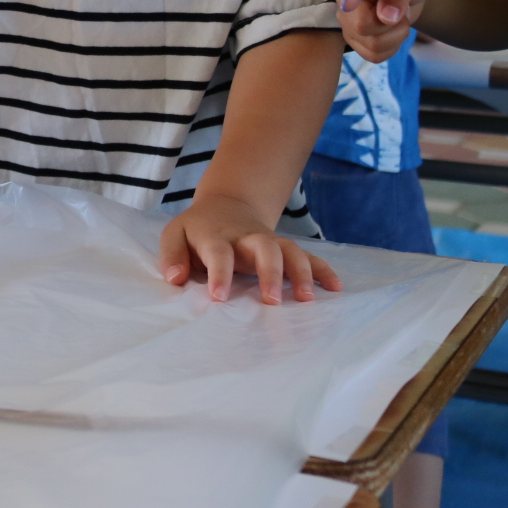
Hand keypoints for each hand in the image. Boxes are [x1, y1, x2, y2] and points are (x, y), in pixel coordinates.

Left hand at [159, 194, 341, 304]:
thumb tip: (175, 279)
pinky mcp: (284, 248)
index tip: (219, 298)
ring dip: (301, 272)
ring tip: (307, 299)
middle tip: (272, 301)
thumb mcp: (175, 236)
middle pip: (264, 246)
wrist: (225, 206)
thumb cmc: (197, 230)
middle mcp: (246, 237)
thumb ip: (172, 256)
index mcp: (216, 236)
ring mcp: (269, 241)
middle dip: (270, 272)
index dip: (219, 274)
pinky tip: (336, 288)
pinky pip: (308, 256)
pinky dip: (322, 270)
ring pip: (290, 250)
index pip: (218, 252)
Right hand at [337, 0, 430, 62]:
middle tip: (401, 8)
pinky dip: (392, 46)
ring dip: (397, 34)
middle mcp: (345, 3)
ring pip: (372, 45)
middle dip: (391, 22)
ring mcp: (349, 25)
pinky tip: (393, 31)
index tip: (349, 3)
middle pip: (360, 25)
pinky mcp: (357, 42)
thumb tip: (387, 17)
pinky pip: (375, 56)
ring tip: (399, 17)